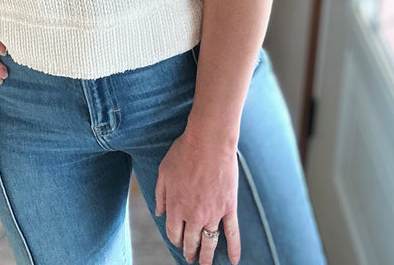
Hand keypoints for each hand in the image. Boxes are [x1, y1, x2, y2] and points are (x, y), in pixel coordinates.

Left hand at [155, 130, 240, 264]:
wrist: (208, 142)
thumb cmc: (184, 152)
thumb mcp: (163, 171)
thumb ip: (160, 194)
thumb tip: (159, 213)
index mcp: (175, 206)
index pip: (173, 233)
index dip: (175, 239)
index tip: (177, 242)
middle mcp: (193, 215)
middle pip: (191, 241)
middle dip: (190, 251)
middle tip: (190, 257)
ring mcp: (212, 213)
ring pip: (209, 242)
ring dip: (207, 256)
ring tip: (206, 264)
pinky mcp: (228, 207)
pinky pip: (232, 232)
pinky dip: (234, 248)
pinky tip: (235, 260)